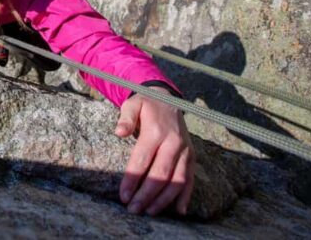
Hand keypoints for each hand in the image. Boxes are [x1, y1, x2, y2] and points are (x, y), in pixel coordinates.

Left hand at [115, 86, 194, 215]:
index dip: (132, 179)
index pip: (142, 159)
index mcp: (156, 131)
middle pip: (160, 174)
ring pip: (177, 180)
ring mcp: (185, 151)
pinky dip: (186, 196)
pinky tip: (178, 211)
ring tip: (149, 211)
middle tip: (133, 209)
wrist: (169, 99)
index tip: (123, 196)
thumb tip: (119, 132)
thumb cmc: (146, 104)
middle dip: (146, 195)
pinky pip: (190, 179)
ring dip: (164, 199)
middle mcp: (173, 143)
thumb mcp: (133, 104)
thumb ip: (125, 118)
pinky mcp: (191, 156)